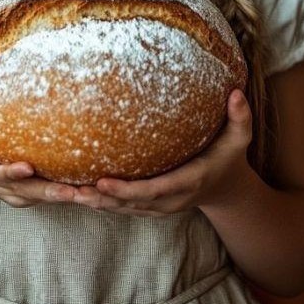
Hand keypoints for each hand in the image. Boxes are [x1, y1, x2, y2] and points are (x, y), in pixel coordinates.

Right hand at [0, 63, 80, 207]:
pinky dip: (55, 195)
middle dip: (44, 193)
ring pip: (28, 198)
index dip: (8, 173)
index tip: (28, 167)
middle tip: (70, 191)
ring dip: (55, 198)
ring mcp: (1, 187)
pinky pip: (34, 196)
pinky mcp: (14, 188)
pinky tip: (79, 189)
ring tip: (82, 193)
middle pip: (17, 192)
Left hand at [72, 89, 253, 216]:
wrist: (227, 191)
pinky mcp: (148, 206)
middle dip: (100, 199)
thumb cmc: (229, 159)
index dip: (127, 189)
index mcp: (187, 183)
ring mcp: (158, 207)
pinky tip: (73, 193)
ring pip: (121, 209)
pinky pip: (120, 207)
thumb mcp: (239, 140)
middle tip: (71, 189)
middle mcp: (170, 201)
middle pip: (130, 203)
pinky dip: (98, 202)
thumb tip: (237, 93)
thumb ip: (240, 118)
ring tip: (63, 192)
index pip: (153, 190)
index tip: (102, 181)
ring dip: (93, 203)